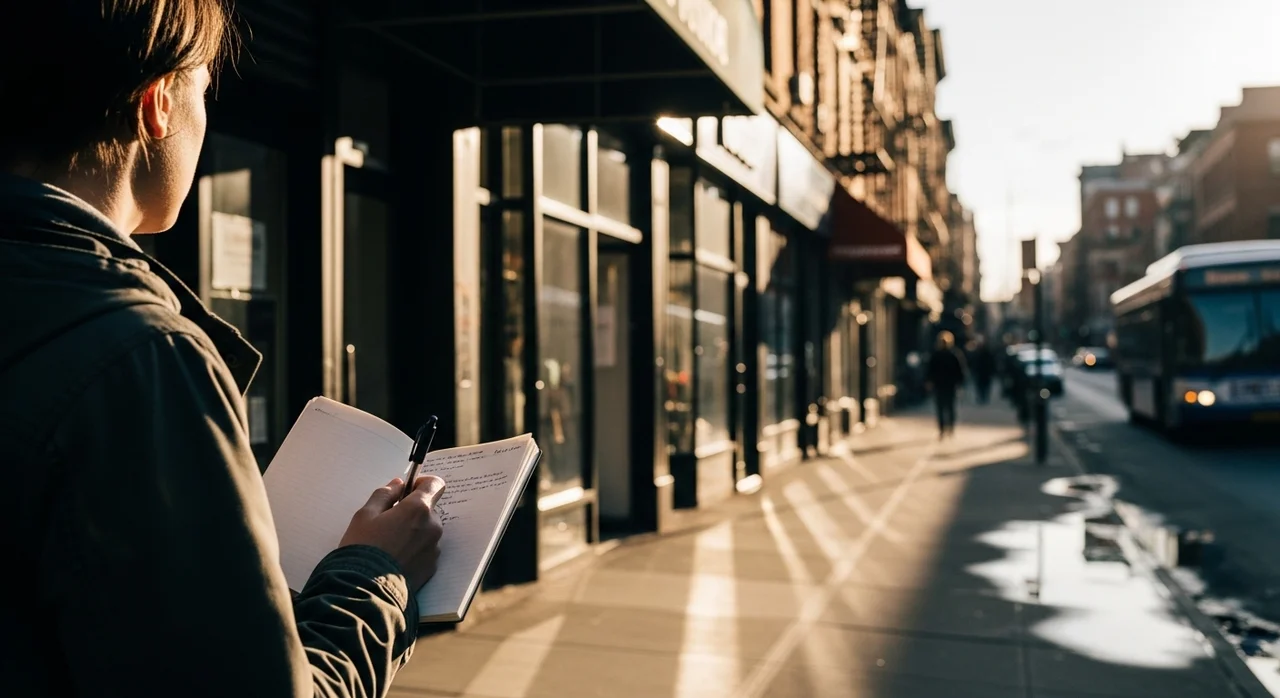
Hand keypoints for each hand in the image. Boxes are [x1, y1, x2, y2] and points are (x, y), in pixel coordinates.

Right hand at [340, 475, 445, 590]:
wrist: (366, 589)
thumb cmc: (363, 549)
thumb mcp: (365, 515)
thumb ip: (384, 494)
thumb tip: (398, 485)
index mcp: (418, 509)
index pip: (435, 484)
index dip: (422, 483)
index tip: (409, 489)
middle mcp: (432, 527)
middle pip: (429, 510)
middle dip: (412, 512)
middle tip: (389, 523)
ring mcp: (434, 548)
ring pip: (427, 531)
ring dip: (414, 532)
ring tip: (389, 545)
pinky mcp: (432, 567)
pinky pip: (426, 550)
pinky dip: (414, 550)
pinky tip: (395, 558)